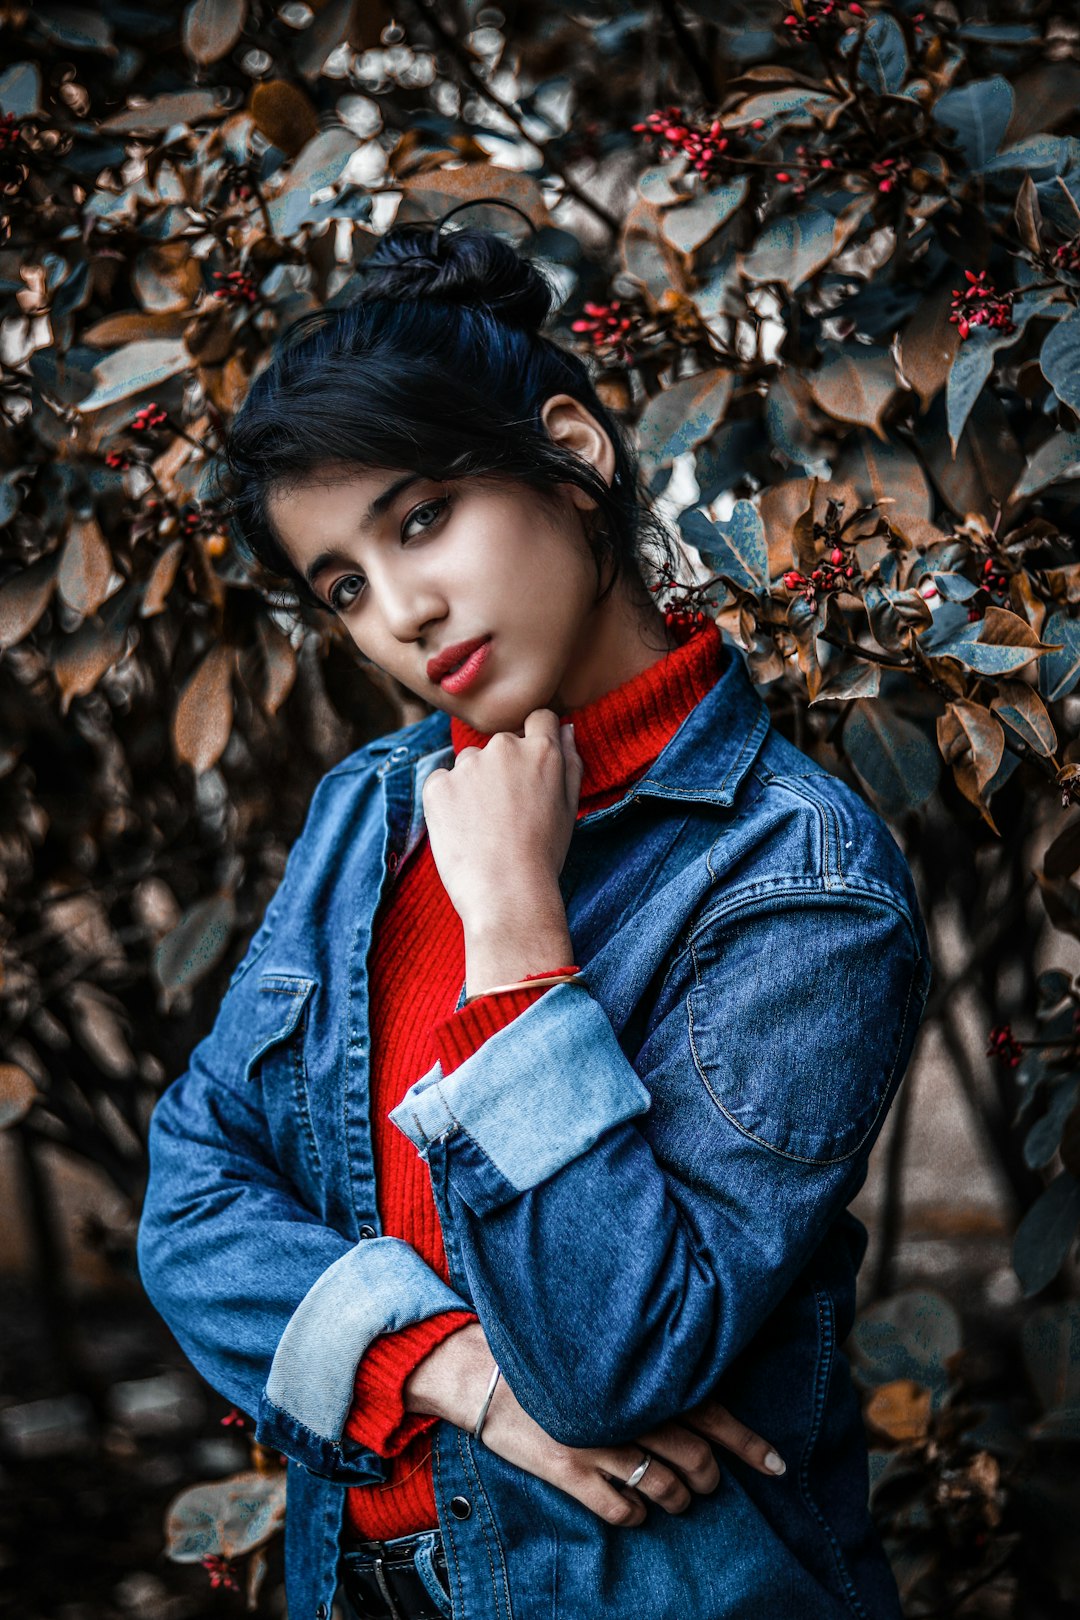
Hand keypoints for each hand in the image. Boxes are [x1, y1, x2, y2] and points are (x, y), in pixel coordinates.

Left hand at [421, 711, 582, 972]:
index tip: (527, 772)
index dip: (534, 741)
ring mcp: (468, 764)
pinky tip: (461, 831)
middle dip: (502, 770)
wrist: (507, 894)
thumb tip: (565, 729)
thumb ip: (570, 762)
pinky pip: (440, 782)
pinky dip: (447, 801)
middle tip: (505, 815)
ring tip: (483, 828)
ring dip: (473, 785)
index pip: (539, 719)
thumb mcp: (569, 808)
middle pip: (501, 746)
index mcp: (542, 751)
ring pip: (469, 765)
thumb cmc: (544, 856)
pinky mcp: (437, 784)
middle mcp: (504, 747)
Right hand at [477, 1372, 785, 1527]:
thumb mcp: (603, 1351)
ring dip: (678, 1500)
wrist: (481, 1368)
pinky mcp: (567, 1467)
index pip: (712, 1410)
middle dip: (710, 1478)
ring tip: (677, 1499)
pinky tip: (637, 1509)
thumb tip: (696, 1389)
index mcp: (640, 1375)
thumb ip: (646, 1369)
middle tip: (708, 1482)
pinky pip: (621, 1507)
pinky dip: (638, 1514)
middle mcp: (625, 1407)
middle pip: (694, 1456)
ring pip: (664, 1486)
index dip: (748, 1443)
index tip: (778, 1467)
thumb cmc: (550, 1355)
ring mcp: (597, 1440)